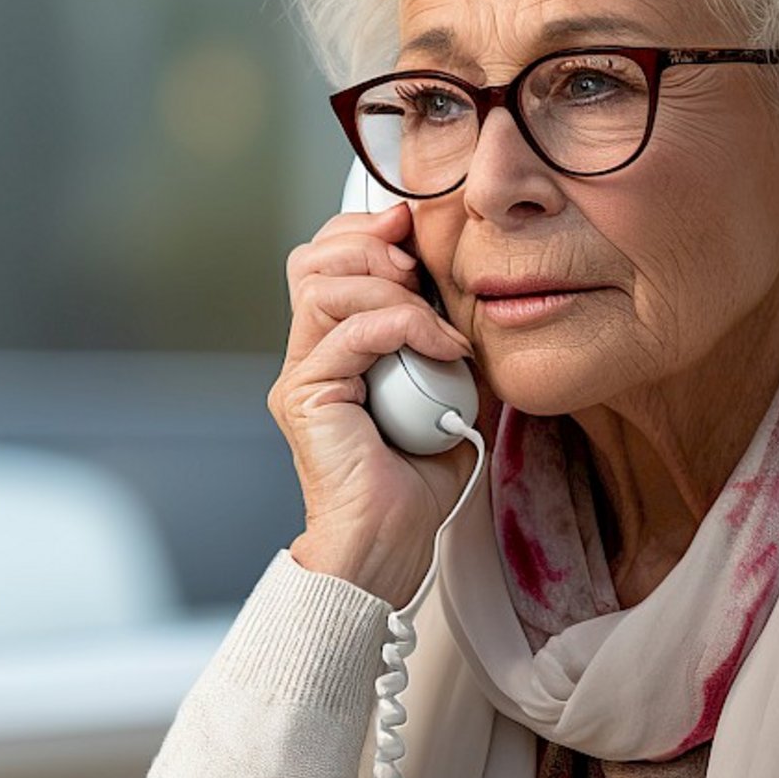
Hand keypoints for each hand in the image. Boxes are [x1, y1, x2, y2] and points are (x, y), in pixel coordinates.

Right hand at [267, 201, 483, 606]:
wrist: (391, 544)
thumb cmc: (416, 482)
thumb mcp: (448, 390)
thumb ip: (447, 343)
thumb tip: (475, 302)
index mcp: (334, 346)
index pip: (328, 258)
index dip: (368, 233)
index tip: (418, 237)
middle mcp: (309, 354)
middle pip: (311, 258)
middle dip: (369, 244)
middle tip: (417, 269)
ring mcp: (303, 374)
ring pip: (322, 284)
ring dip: (387, 285)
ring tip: (433, 319)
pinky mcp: (307, 397)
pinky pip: (349, 333)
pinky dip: (403, 326)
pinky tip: (441, 347)